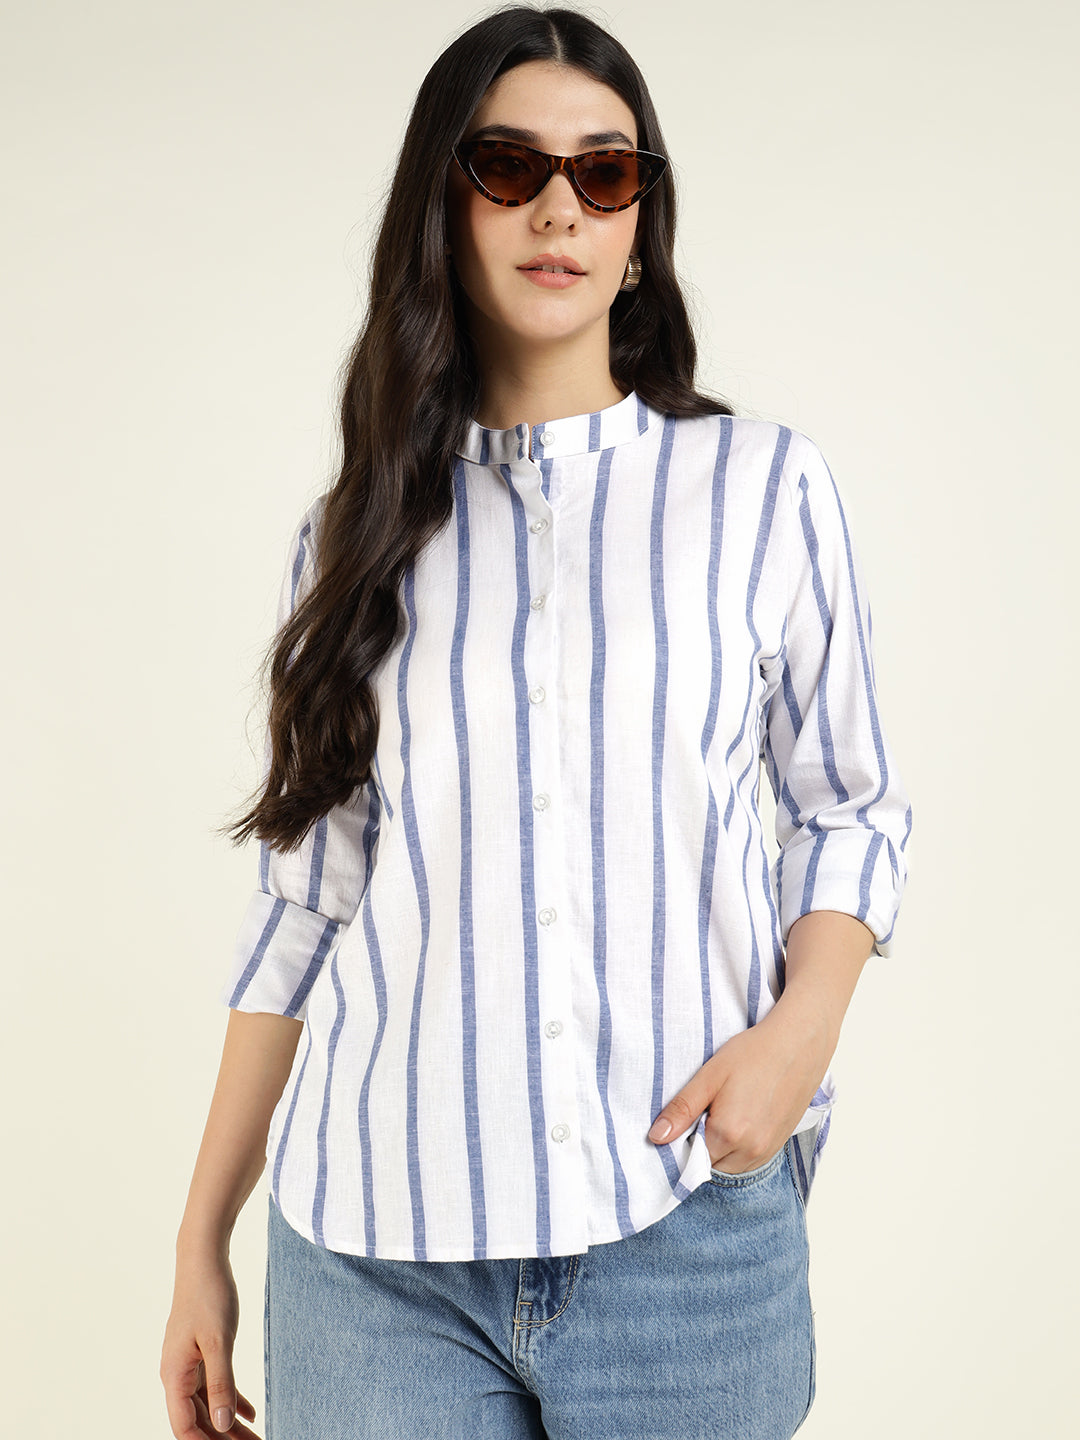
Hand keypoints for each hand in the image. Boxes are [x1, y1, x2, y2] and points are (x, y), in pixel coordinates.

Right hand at [161, 1248, 261, 1438]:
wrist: (203, 1259)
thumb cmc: (209, 1295)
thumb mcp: (219, 1341)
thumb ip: (222, 1384)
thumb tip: (223, 1425)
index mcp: (174, 1375)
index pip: (185, 1427)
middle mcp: (177, 1374)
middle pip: (199, 1420)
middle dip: (223, 1439)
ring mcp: (188, 1364)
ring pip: (209, 1405)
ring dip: (229, 1424)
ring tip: (255, 1438)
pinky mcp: (201, 1353)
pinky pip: (215, 1386)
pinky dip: (232, 1400)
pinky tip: (251, 1413)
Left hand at [646, 1009, 827, 1172]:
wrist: (798, 1044)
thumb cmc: (753, 1053)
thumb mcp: (710, 1076)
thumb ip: (682, 1109)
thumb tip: (656, 1137)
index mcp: (728, 1133)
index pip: (690, 1157)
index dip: (683, 1140)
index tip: (685, 1119)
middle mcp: (750, 1150)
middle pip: (711, 1165)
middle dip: (701, 1146)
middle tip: (705, 1111)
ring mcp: (767, 1150)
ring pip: (730, 1166)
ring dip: (721, 1149)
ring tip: (724, 1112)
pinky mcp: (779, 1145)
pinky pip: (750, 1161)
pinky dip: (739, 1149)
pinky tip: (741, 1118)